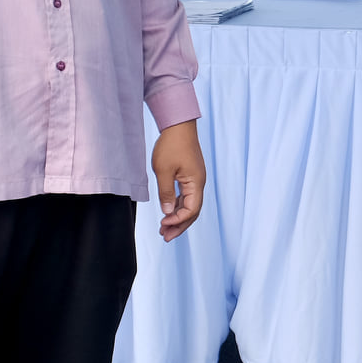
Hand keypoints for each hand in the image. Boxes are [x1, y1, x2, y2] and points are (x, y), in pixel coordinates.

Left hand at [151, 120, 205, 241]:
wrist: (178, 125)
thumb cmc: (171, 145)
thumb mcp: (163, 170)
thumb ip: (166, 193)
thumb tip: (167, 211)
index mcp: (196, 183)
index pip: (191, 210)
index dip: (178, 220)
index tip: (163, 223)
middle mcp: (199, 183)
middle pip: (193, 211)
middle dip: (179, 225)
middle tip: (165, 237)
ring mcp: (195, 179)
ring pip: (189, 204)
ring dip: (177, 217)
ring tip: (163, 228)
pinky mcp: (190, 175)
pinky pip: (186, 196)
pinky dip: (177, 206)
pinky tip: (168, 212)